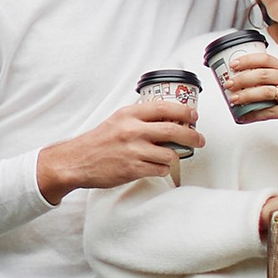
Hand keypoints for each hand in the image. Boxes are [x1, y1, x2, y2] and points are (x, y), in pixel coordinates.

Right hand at [35, 95, 202, 202]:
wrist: (77, 160)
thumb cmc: (99, 141)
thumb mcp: (118, 119)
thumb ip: (140, 116)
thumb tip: (168, 115)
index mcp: (130, 114)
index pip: (165, 108)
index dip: (185, 111)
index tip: (194, 116)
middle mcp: (133, 130)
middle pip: (174, 130)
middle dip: (192, 136)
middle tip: (199, 139)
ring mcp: (133, 150)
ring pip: (170, 154)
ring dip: (175, 156)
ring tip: (170, 156)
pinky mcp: (133, 169)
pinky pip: (160, 169)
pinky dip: (163, 169)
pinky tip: (157, 166)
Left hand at [214, 41, 277, 133]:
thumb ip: (274, 78)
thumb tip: (246, 80)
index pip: (266, 59)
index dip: (248, 60)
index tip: (234, 64)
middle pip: (261, 74)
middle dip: (242, 78)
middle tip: (229, 83)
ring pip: (264, 92)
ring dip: (245, 95)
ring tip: (233, 99)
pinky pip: (268, 113)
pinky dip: (253, 115)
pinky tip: (243, 117)